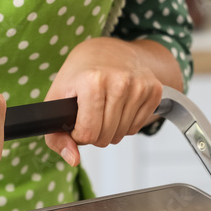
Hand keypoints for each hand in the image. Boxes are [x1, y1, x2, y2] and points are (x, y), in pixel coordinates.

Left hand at [43, 37, 164, 166]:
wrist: (107, 50)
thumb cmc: (80, 75)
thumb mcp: (57, 100)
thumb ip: (57, 136)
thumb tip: (73, 160)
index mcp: (92, 81)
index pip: (88, 133)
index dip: (79, 134)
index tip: (77, 121)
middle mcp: (119, 81)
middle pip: (105, 137)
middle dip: (94, 134)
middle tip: (90, 115)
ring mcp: (140, 85)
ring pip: (122, 135)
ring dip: (110, 130)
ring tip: (103, 110)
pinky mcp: (154, 90)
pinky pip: (137, 127)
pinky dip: (126, 124)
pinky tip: (119, 106)